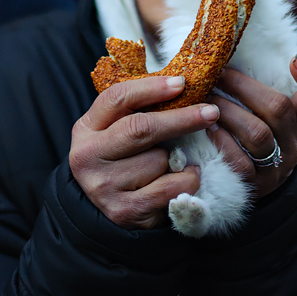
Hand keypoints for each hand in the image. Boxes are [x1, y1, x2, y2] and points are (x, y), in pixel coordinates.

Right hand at [69, 75, 218, 229]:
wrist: (105, 210)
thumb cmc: (122, 159)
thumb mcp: (116, 130)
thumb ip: (139, 110)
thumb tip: (182, 84)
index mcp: (86, 128)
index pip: (117, 98)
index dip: (151, 88)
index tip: (181, 83)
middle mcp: (88, 157)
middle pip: (140, 128)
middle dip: (181, 118)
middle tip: (210, 111)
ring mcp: (104, 187)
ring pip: (158, 160)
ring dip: (178, 158)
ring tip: (177, 161)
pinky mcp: (124, 211)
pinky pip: (170, 188)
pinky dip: (186, 180)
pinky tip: (184, 176)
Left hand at [207, 57, 296, 198]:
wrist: (253, 184)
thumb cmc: (252, 137)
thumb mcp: (265, 116)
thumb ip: (256, 93)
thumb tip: (226, 57)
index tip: (295, 59)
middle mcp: (293, 143)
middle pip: (278, 109)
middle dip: (243, 87)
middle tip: (217, 75)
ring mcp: (277, 167)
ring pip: (258, 134)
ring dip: (228, 112)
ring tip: (207, 100)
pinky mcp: (256, 185)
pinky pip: (240, 161)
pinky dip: (221, 141)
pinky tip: (208, 128)